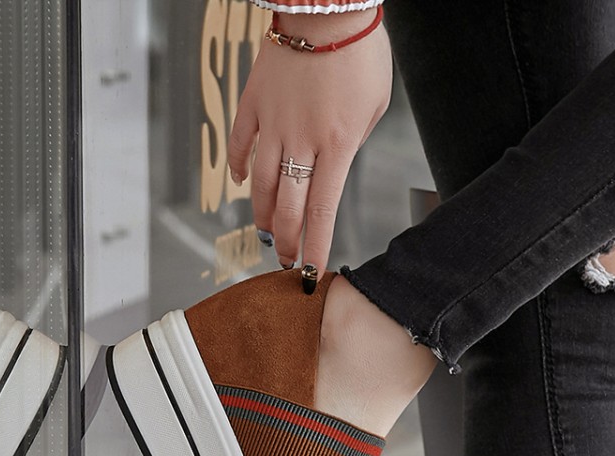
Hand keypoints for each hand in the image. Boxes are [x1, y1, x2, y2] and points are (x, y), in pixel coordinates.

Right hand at [228, 10, 391, 272]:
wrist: (326, 7)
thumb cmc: (359, 53)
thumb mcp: (373, 107)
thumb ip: (352, 144)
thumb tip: (333, 167)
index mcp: (336, 146)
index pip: (320, 211)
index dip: (313, 245)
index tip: (310, 270)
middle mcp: (300, 142)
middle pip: (287, 207)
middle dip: (286, 241)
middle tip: (286, 260)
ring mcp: (272, 124)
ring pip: (261, 184)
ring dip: (263, 215)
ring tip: (267, 232)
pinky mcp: (253, 103)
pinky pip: (241, 144)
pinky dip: (241, 167)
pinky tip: (245, 183)